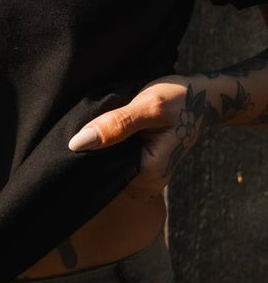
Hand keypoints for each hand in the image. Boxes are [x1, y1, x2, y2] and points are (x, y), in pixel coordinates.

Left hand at [67, 77, 215, 201]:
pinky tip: (112, 130)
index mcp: (150, 175)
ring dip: (104, 146)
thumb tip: (77, 144)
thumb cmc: (179, 99)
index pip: (102, 171)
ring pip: (110, 164)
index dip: (86, 153)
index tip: (79, 131)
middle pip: (105, 170)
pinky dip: (113, 145)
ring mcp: (146, 177)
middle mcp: (148, 183)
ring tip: (103, 123)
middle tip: (92, 121)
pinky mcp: (144, 167)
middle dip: (95, 150)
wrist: (204, 99)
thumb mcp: (148, 107)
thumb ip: (115, 125)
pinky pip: (119, 159)